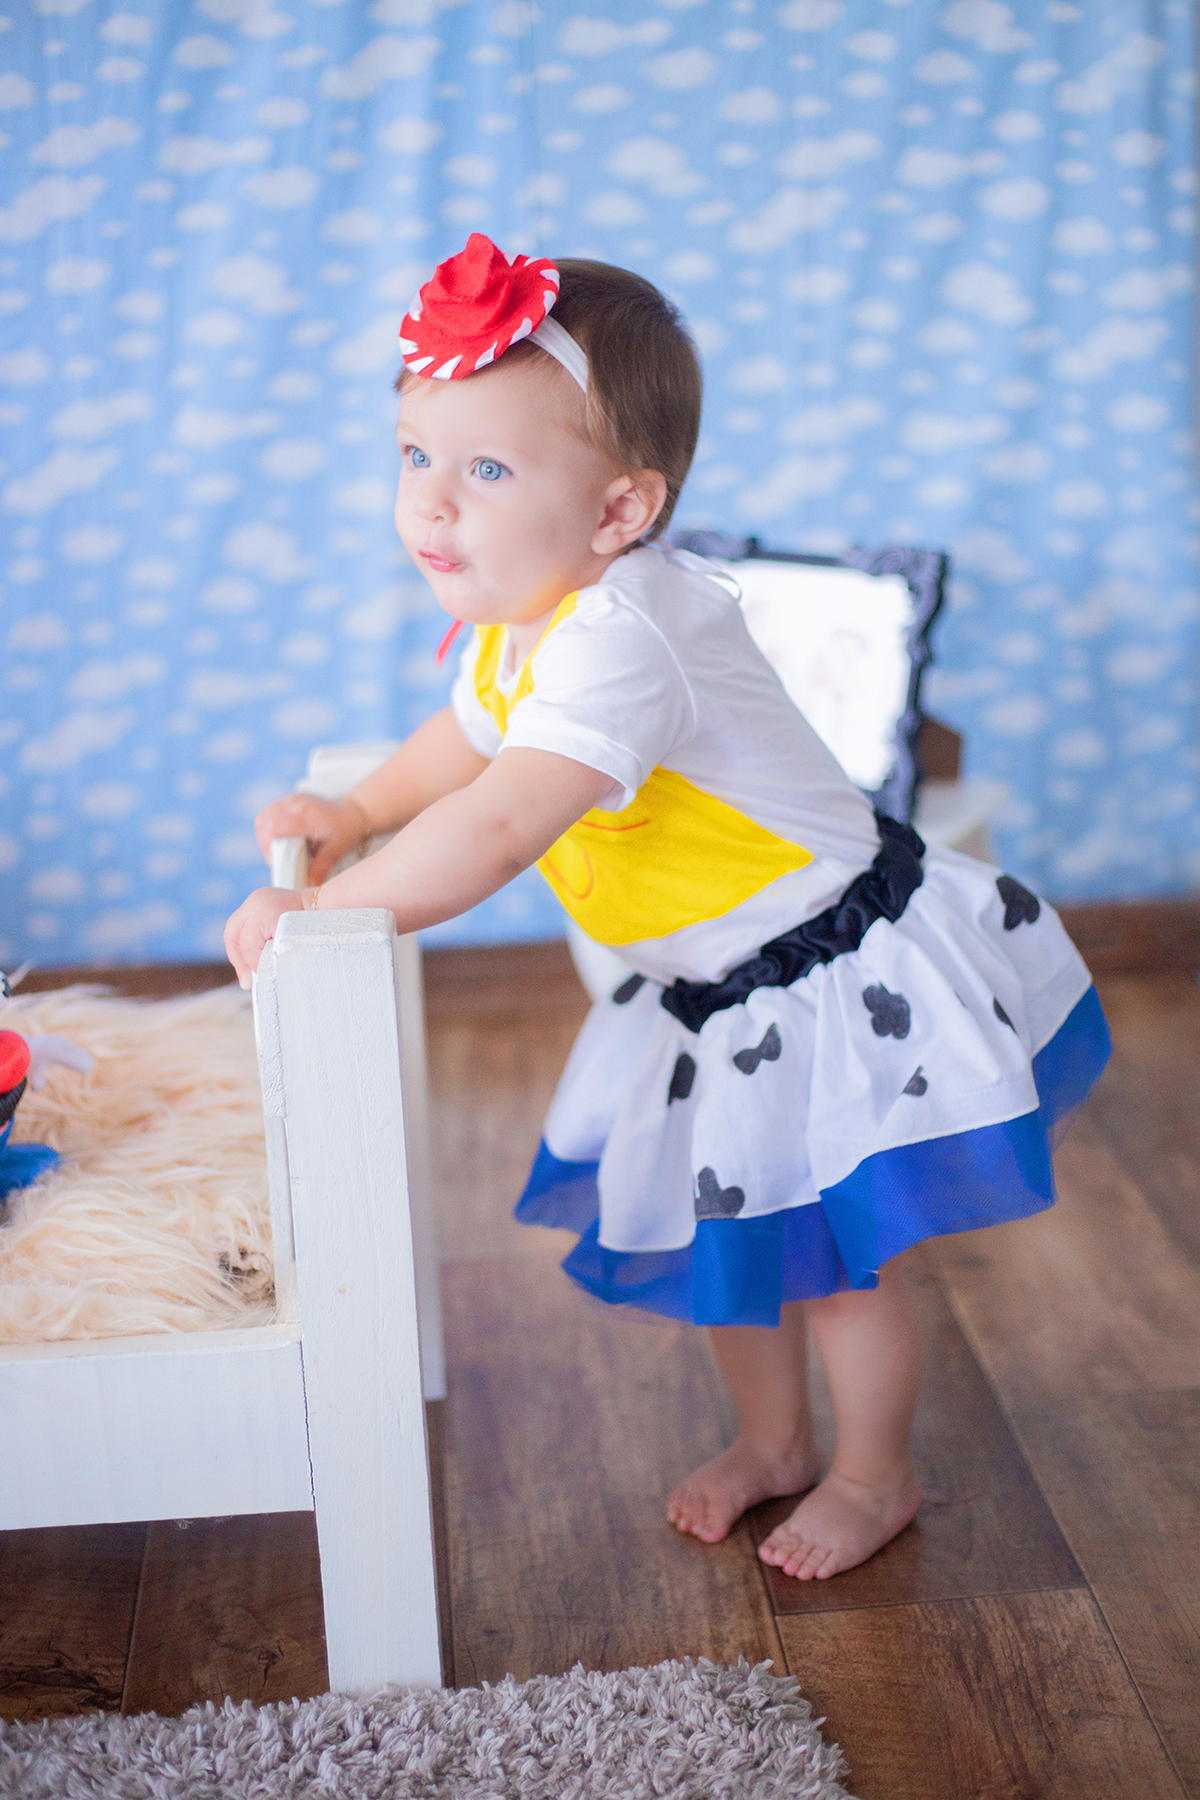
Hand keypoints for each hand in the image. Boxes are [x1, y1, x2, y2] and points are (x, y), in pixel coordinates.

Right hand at [224, 887, 305, 988]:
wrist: (321, 906)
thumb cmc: (310, 925)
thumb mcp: (291, 943)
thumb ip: (272, 956)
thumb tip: (261, 974)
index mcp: (263, 909)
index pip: (248, 942)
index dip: (253, 962)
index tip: (262, 974)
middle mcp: (255, 901)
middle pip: (233, 935)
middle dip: (238, 960)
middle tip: (247, 981)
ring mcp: (254, 900)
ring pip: (234, 931)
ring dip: (239, 953)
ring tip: (246, 973)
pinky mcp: (255, 904)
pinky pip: (241, 926)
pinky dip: (244, 944)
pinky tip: (250, 959)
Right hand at [253, 793, 369, 884]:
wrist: (354, 812)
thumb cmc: (348, 829)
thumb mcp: (338, 850)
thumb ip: (321, 867)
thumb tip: (309, 885)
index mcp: (308, 815)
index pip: (275, 826)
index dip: (269, 846)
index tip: (277, 861)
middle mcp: (297, 803)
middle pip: (264, 822)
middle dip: (265, 844)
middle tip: (278, 859)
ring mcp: (291, 799)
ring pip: (264, 817)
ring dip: (265, 837)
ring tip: (280, 851)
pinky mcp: (289, 800)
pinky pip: (269, 814)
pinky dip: (269, 829)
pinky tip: (282, 840)